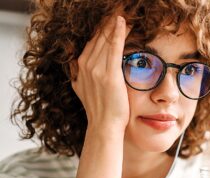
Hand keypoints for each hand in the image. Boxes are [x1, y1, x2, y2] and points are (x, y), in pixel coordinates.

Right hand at [69, 15, 130, 129]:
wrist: (104, 125)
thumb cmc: (99, 109)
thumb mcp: (82, 90)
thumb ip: (79, 77)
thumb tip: (77, 69)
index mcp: (80, 67)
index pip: (92, 42)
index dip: (102, 29)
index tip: (110, 18)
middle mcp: (85, 65)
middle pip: (98, 37)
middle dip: (108, 22)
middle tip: (118, 8)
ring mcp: (96, 69)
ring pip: (106, 40)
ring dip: (114, 24)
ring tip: (124, 11)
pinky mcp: (109, 74)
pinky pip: (114, 48)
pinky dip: (118, 33)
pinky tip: (123, 22)